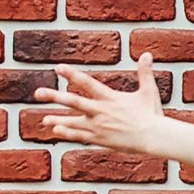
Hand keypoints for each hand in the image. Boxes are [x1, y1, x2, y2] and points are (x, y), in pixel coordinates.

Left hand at [37, 55, 166, 152]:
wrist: (155, 137)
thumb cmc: (152, 114)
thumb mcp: (149, 91)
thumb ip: (144, 73)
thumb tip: (146, 54)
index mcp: (111, 98)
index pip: (88, 83)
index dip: (72, 74)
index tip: (58, 67)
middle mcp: (102, 111)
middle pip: (74, 102)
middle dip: (54, 96)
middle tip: (38, 92)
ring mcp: (100, 126)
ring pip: (73, 121)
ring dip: (57, 120)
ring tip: (45, 119)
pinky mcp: (101, 138)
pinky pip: (80, 136)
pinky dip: (68, 133)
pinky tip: (57, 131)